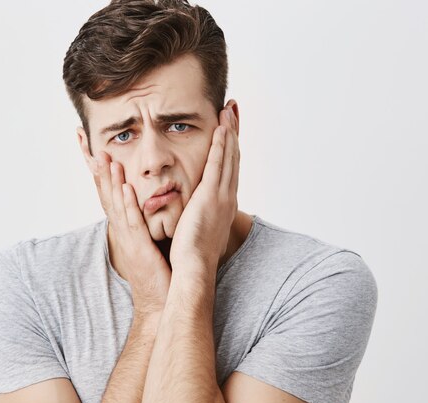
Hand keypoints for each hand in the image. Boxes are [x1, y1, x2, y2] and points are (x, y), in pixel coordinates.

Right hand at [93, 151, 170, 315]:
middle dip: (99, 170)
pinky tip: (124, 187)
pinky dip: (126, 204)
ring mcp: (129, 240)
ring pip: (116, 205)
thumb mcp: (151, 240)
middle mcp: (122, 231)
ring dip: (110, 181)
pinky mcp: (139, 248)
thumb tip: (154, 201)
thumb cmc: (160, 272)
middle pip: (106, 195)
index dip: (102, 173)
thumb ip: (149, 221)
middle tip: (90, 145)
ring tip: (106, 159)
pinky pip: (132, 222)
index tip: (95, 150)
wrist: (162, 301)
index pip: (111, 194)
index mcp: (126, 227)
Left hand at [169, 104, 239, 277]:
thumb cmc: (193, 254)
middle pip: (233, 158)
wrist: (194, 267)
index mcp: (224, 204)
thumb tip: (196, 213)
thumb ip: (200, 216)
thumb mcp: (200, 230)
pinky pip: (218, 164)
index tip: (229, 129)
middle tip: (234, 111)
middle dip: (234, 133)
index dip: (230, 148)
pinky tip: (221, 129)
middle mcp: (228, 196)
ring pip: (229, 157)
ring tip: (229, 111)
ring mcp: (222, 195)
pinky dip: (221, 145)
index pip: (229, 169)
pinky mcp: (212, 195)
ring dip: (229, 132)